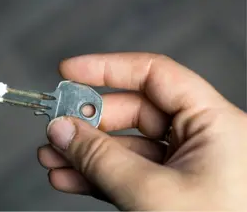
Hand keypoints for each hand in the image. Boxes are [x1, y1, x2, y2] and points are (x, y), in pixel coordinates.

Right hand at [38, 53, 246, 209]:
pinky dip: (96, 177)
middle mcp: (201, 140)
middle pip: (133, 112)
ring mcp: (184, 169)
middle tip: (52, 128)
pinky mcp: (170, 193)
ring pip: (125, 148)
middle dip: (88, 123)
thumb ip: (101, 158)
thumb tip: (60, 130)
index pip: (154, 75)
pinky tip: (68, 179)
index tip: (67, 72)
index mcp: (214, 124)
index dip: (107, 69)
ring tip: (49, 158)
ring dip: (85, 153)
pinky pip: (127, 174)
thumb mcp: (151, 193)